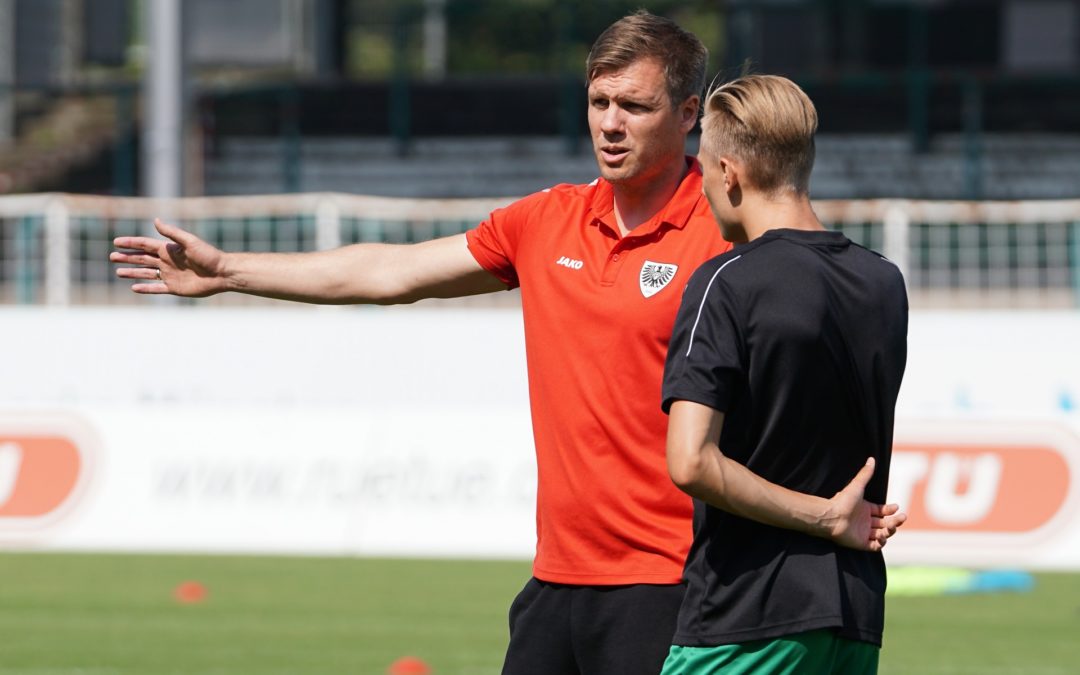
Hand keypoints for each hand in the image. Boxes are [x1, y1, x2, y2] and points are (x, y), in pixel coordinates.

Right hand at [111, 219, 227, 296]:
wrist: (222, 273)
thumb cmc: (208, 256)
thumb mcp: (190, 242)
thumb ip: (172, 233)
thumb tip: (155, 220)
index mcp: (169, 249)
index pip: (145, 245)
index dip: (131, 243)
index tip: (116, 242)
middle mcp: (167, 262)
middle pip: (142, 259)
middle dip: (127, 257)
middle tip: (112, 256)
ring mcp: (170, 275)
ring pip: (146, 273)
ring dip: (132, 272)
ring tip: (118, 272)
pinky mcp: (175, 288)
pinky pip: (157, 288)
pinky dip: (146, 288)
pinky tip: (134, 288)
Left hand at [823, 457, 906, 551]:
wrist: (830, 516)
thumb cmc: (842, 501)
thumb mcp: (857, 485)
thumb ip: (865, 474)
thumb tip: (872, 459)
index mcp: (865, 509)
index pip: (883, 511)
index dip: (891, 510)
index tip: (897, 507)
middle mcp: (865, 521)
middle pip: (886, 523)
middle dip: (896, 520)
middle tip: (902, 517)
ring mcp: (864, 533)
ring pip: (883, 534)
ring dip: (890, 531)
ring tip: (891, 526)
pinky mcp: (861, 543)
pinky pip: (875, 546)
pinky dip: (881, 543)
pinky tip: (882, 536)